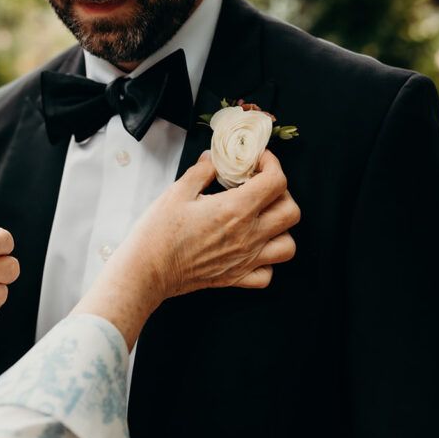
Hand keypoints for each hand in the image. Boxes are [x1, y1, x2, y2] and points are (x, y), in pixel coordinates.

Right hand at [73, 149, 299, 347]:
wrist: (147, 270)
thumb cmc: (158, 232)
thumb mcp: (177, 191)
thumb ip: (202, 171)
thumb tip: (214, 158)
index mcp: (235, 210)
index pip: (276, 182)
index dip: (272, 164)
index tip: (258, 161)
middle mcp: (247, 236)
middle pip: (291, 212)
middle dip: (282, 194)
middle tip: (261, 187)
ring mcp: (245, 260)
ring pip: (288, 246)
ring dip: (281, 229)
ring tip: (262, 220)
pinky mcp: (235, 279)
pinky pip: (268, 275)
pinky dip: (267, 263)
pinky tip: (252, 250)